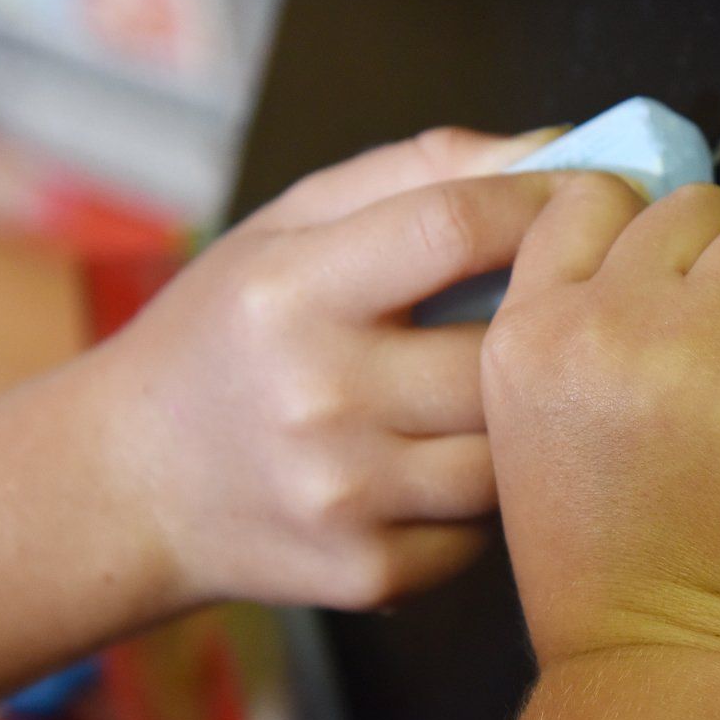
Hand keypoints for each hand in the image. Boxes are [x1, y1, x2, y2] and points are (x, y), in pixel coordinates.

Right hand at [82, 126, 562, 610]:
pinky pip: (489, 525)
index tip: (589, 195)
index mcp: (292, 290)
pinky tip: (462, 460)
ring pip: (515, 449)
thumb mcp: (287, 226)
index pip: (456, 226)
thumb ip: (418, 172)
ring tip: (523, 386)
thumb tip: (553, 148)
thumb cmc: (226, 333)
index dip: (546, 201)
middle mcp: (317, 395)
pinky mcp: (369, 571)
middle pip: (505, 349)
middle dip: (562, 316)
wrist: (129, 486)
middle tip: (590, 299)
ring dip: (536, 415)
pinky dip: (496, 494)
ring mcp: (346, 495)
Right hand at [481, 183, 719, 690]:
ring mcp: (690, 344)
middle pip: (693, 205)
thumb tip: (658, 239)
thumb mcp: (538, 423)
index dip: (643, 230)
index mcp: (525, 333)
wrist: (660, 661)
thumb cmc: (608, 558)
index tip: (670, 281)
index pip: (588, 194)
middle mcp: (599, 321)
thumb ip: (578, 324)